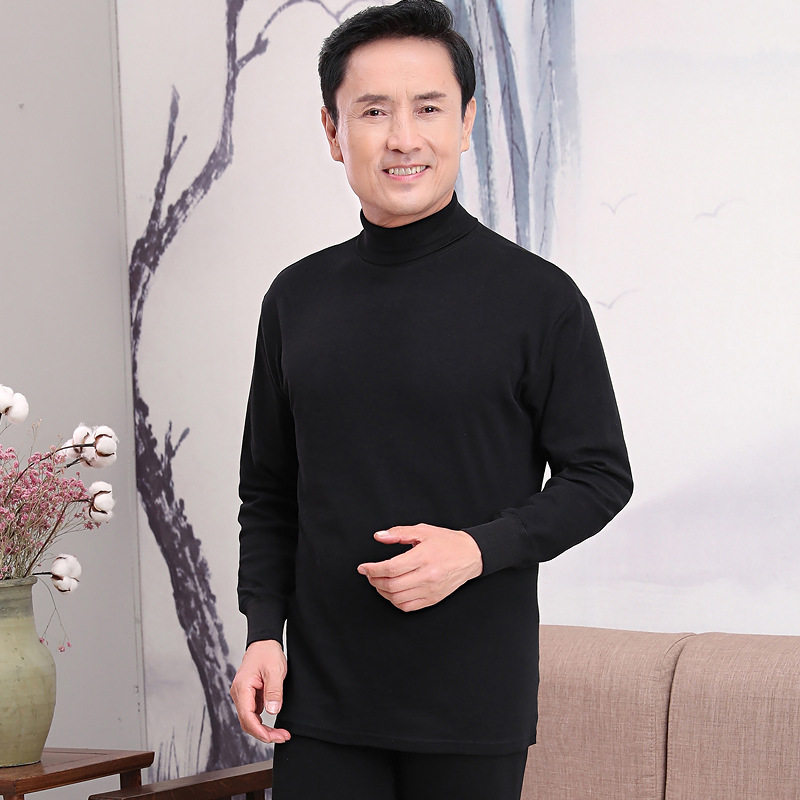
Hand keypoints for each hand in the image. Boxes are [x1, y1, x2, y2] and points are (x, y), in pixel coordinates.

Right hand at [230, 639, 290, 743]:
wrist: (264, 641)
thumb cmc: (267, 653)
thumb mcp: (275, 670)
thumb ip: (273, 691)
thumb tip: (272, 711)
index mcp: (242, 688)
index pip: (247, 718)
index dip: (260, 732)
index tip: (275, 737)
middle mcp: (239, 693)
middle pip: (247, 722)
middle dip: (264, 733)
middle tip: (283, 737)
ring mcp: (242, 695)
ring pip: (249, 720)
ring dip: (264, 729)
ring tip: (281, 733)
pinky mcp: (248, 695)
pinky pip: (253, 713)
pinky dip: (263, 721)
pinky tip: (274, 723)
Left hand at [357, 523, 482, 611]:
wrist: (471, 555)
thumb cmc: (447, 542)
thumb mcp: (423, 531)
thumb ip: (398, 533)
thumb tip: (379, 536)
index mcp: (424, 557)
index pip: (391, 568)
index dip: (373, 569)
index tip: (363, 567)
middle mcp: (427, 576)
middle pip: (392, 585)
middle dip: (374, 580)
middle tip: (370, 574)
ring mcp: (430, 590)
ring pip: (397, 598)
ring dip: (382, 592)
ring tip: (379, 582)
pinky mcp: (433, 599)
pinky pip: (408, 606)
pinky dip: (394, 601)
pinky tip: (392, 592)